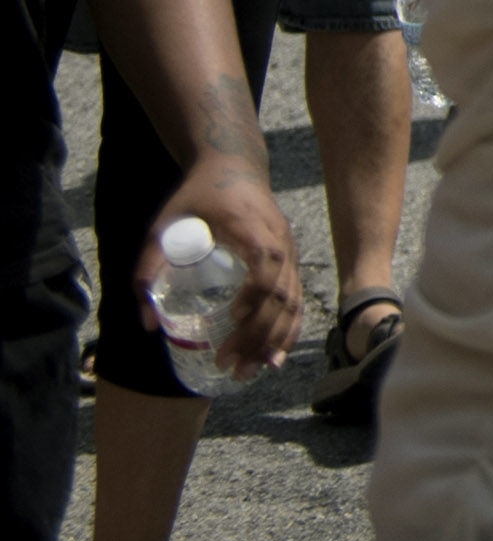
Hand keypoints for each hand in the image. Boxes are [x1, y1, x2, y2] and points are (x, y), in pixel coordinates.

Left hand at [137, 157, 300, 383]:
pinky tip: (275, 357)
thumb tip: (147, 323)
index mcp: (254, 229)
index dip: (254, 295)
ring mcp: (289, 252)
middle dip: (258, 335)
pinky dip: (288, 330)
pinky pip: (296, 300)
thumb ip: (150, 268)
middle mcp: (280, 242)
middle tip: (229, 365)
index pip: (266, 265)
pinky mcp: (289, 261)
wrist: (233, 168)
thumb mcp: (165, 225)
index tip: (231, 319)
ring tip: (250, 372)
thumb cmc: (197, 197)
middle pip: (281, 294)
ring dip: (273, 340)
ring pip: (292, 302)